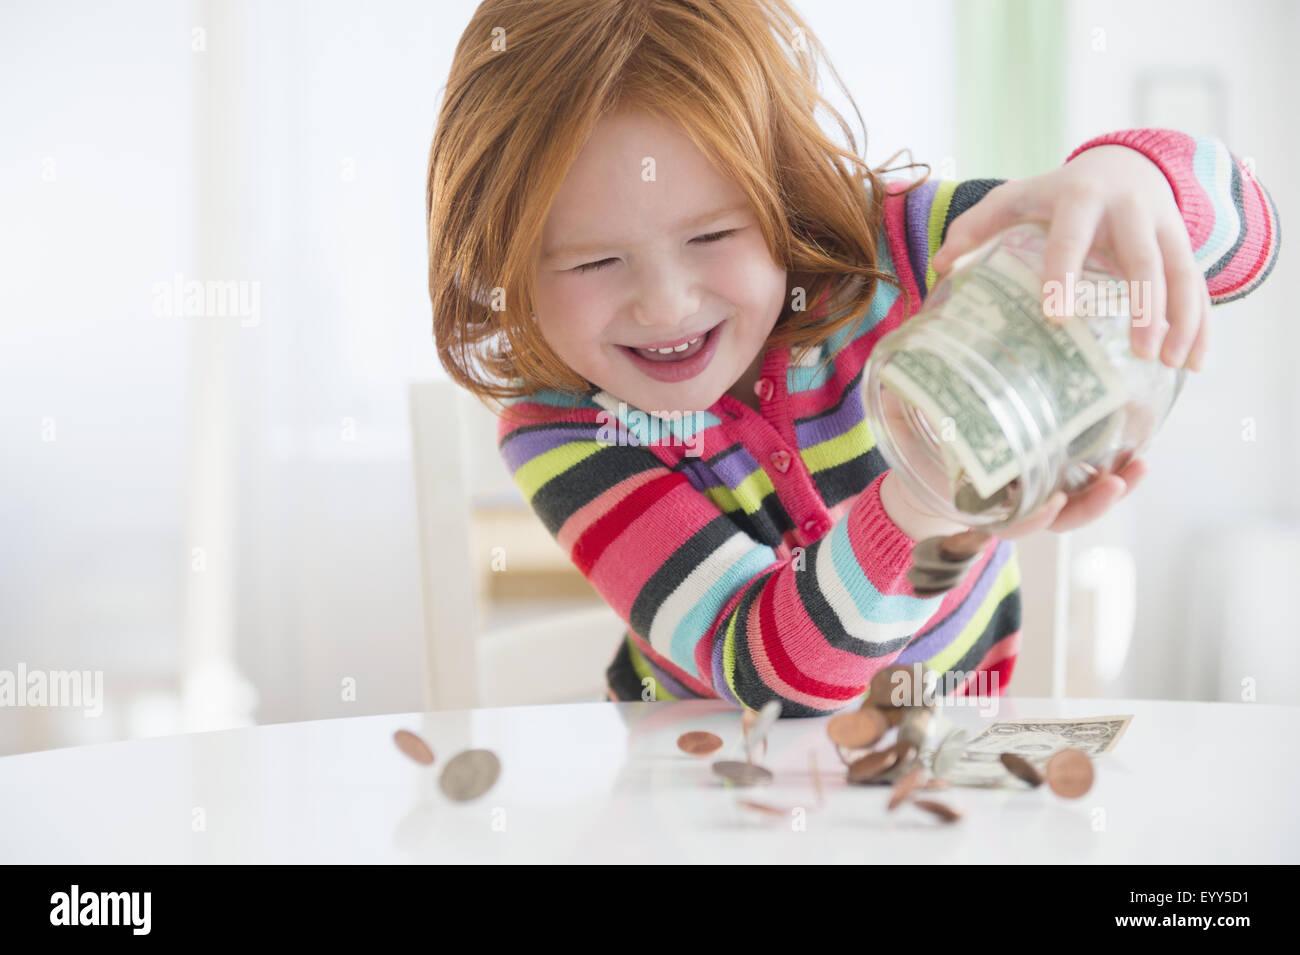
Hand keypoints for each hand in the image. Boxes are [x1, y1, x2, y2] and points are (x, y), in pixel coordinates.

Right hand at [879, 389, 1149, 539]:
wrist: (928, 467)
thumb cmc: (919, 453)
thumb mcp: (906, 433)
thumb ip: (903, 414)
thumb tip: (890, 383)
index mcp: (981, 504)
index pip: (1013, 522)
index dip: (1034, 517)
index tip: (1050, 501)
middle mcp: (1014, 504)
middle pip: (1062, 517)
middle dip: (1091, 504)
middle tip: (1116, 483)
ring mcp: (1037, 492)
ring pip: (1083, 502)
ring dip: (1115, 487)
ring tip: (1140, 466)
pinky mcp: (1055, 473)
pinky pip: (1089, 479)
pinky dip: (1114, 470)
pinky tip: (1137, 450)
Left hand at [930, 145, 1210, 371]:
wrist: (1124, 164)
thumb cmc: (1056, 194)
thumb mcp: (1016, 197)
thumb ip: (977, 226)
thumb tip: (941, 264)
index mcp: (1079, 198)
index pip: (1070, 236)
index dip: (1063, 272)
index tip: (1056, 316)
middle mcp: (1128, 209)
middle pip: (1143, 257)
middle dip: (1145, 303)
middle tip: (1139, 350)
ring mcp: (1163, 226)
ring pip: (1182, 271)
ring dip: (1182, 318)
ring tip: (1172, 363)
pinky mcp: (1185, 244)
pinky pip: (1200, 285)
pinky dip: (1201, 323)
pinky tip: (1194, 363)